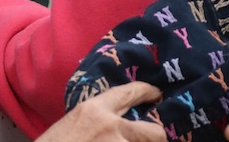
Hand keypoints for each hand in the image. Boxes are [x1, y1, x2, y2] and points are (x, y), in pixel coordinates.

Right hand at [37, 82, 164, 141]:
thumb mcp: (72, 123)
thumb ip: (94, 120)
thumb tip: (117, 125)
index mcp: (93, 108)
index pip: (129, 93)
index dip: (147, 92)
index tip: (156, 94)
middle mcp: (110, 125)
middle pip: (154, 131)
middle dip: (157, 138)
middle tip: (152, 139)